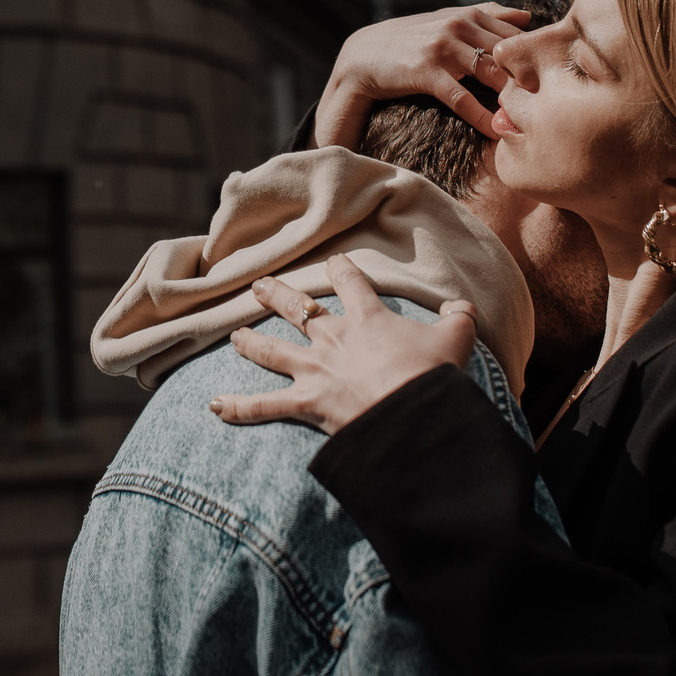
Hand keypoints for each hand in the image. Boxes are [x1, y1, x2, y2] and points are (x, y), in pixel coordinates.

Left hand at [207, 256, 480, 434]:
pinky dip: (238, 408)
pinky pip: (264, 406)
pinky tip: (214, 406)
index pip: (351, 283)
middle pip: (298, 310)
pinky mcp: (306, 403)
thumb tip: (462, 306)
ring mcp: (315, 370)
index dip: (342, 270)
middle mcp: (334, 339)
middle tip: (259, 286)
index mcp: (367, 318)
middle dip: (277, 296)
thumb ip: (459, 318)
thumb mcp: (456, 339)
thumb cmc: (432, 375)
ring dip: (251, 344)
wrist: (411, 413)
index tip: (334, 262)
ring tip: (234, 337)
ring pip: (272, 351)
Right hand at [311, 2, 532, 146]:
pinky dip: (481, 117)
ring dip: (511, 99)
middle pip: (509, 54)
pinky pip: (462, 98)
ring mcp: (443, 48)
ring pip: (490, 73)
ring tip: (530, 120)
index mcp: (470, 15)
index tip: (555, 79)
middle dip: (530, 79)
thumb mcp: (447, 19)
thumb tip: (525, 14)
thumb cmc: (412, 39)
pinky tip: (495, 131)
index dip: (536, 57)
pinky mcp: (426, 71)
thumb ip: (486, 15)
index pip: (517, 35)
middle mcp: (459, 26)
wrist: (364, 55)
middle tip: (553, 104)